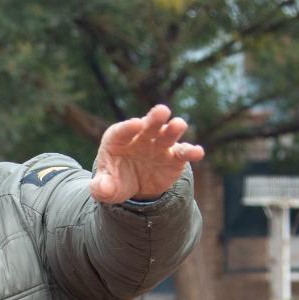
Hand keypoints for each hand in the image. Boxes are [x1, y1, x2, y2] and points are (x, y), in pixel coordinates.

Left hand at [89, 104, 204, 203]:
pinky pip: (183, 153)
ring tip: (179, 125)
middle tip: (162, 110)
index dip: (128, 127)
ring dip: (173, 129)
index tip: (136, 124)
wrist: (134, 187)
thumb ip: (101, 187)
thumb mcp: (105, 187)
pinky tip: (198, 153)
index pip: (122, 131)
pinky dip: (190, 152)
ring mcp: (158, 145)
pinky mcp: (173, 157)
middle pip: (148, 126)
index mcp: (118, 139)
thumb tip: (104, 189)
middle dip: (154, 118)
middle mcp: (140, 137)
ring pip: (167, 134)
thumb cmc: (115, 180)